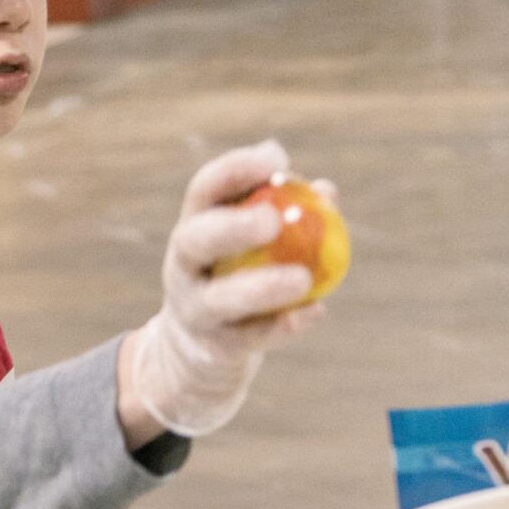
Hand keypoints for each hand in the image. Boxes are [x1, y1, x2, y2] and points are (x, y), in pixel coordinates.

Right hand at [117, 141, 325, 440]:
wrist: (197, 349)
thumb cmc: (237, 276)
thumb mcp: (252, 243)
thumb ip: (287, 214)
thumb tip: (326, 192)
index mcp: (194, 226)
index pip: (204, 190)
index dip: (234, 171)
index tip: (275, 159)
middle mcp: (183, 266)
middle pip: (197, 240)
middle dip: (233, 227)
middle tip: (274, 220)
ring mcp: (194, 310)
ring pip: (221, 299)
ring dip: (262, 287)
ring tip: (303, 279)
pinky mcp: (214, 348)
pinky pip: (251, 338)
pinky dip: (284, 326)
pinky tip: (316, 312)